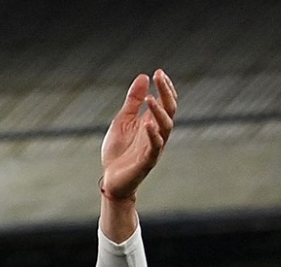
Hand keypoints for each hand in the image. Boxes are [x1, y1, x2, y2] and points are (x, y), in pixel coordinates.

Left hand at [100, 69, 176, 198]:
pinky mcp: (147, 161)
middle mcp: (157, 133)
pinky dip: (153, 135)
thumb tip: (144, 76)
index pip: (165, 102)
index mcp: (152, 122)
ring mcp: (153, 147)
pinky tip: (147, 124)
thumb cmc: (118, 151)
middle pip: (169, 110)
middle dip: (166, 93)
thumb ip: (133, 101)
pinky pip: (154, 147)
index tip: (159, 72)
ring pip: (165, 127)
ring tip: (150, 99)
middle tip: (160, 77)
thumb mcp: (123, 121)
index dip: (165, 87)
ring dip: (159, 112)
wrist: (111, 179)